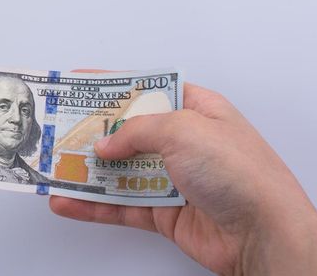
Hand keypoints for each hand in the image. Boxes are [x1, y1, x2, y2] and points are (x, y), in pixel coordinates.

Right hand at [49, 77, 316, 274]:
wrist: (262, 232)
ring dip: (87, 172)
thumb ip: (136, 132)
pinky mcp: (163, 212)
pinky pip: (120, 206)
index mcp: (197, 111)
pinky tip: (68, 201)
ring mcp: (173, 179)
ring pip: (119, 172)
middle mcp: (184, 143)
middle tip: (58, 129)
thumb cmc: (239, 172)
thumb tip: (106, 143)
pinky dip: (92, 205)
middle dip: (92, 133)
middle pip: (127, 133)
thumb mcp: (183, 130)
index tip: (80, 85)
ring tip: (54, 167)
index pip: (148, 92)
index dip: (114, 88)